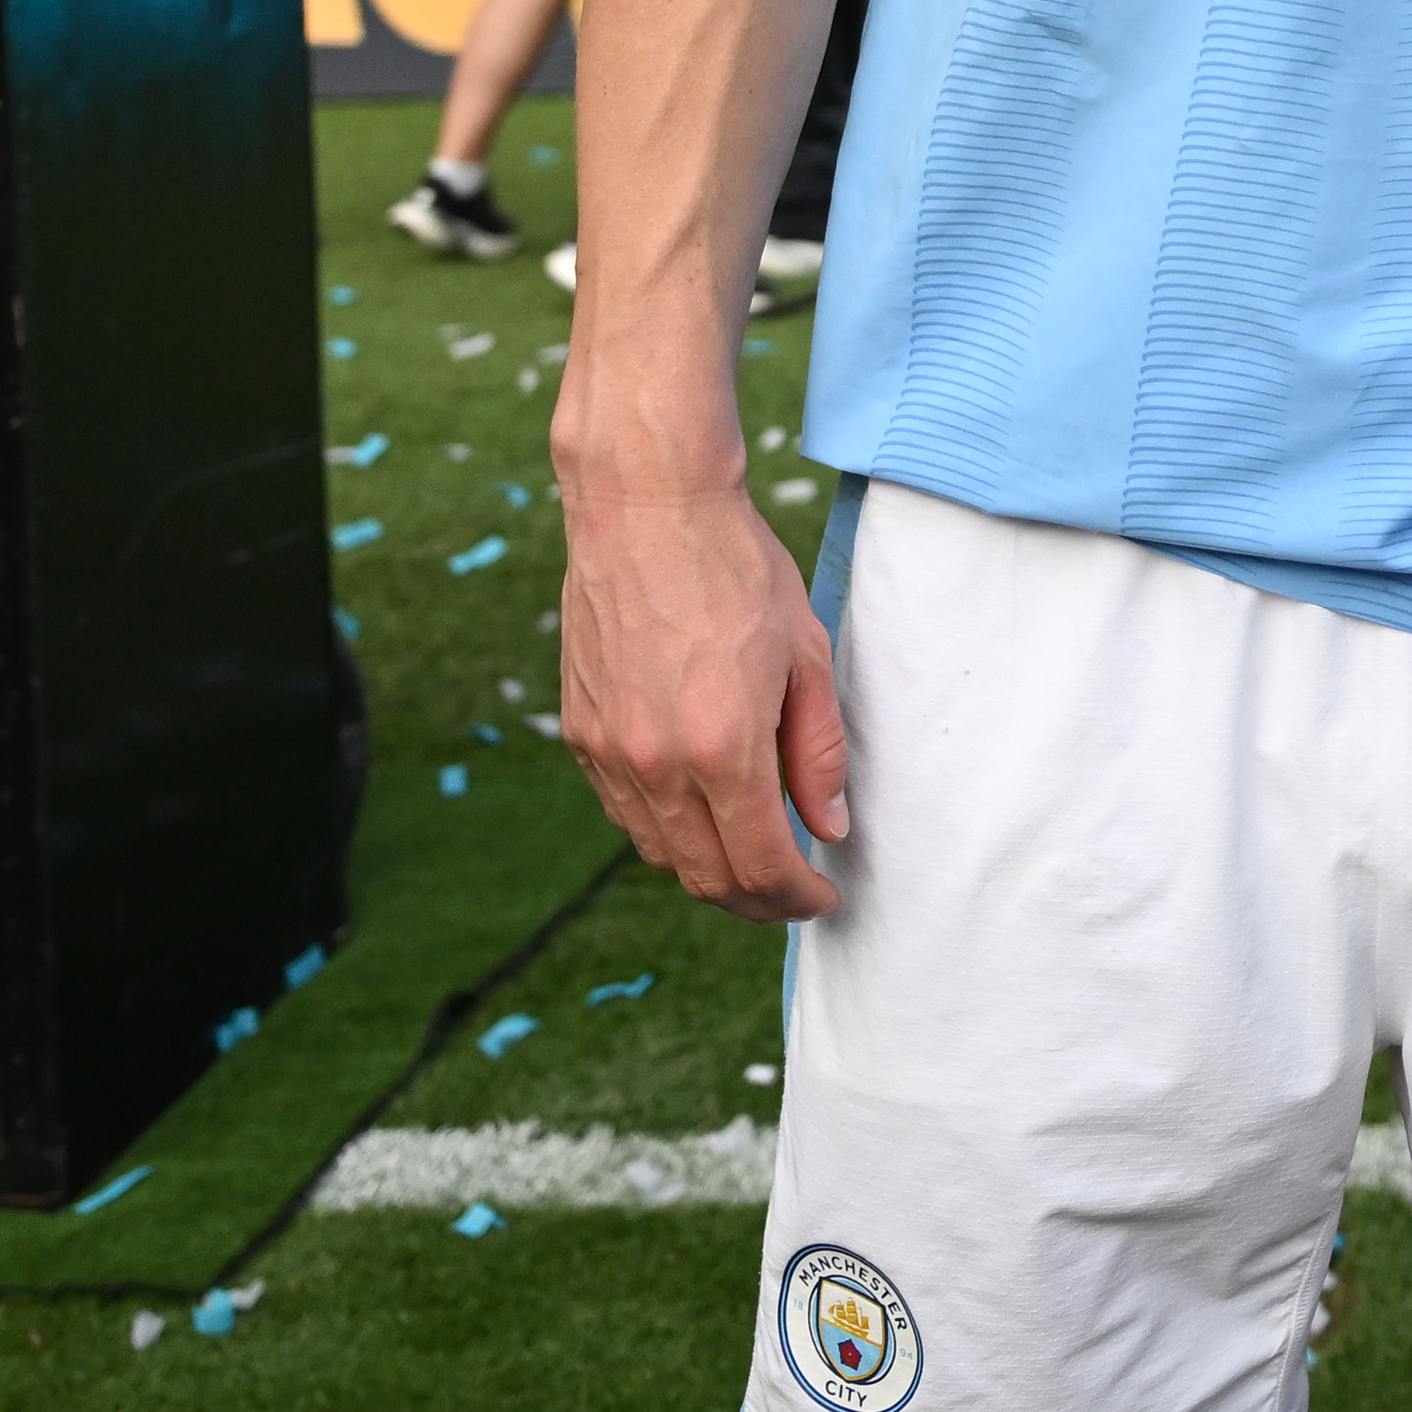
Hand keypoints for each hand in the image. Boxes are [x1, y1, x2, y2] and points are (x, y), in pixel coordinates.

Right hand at [558, 467, 849, 919]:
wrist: (646, 510)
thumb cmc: (738, 571)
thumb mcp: (806, 656)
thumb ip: (819, 752)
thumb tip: (830, 827)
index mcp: (722, 747)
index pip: (761, 866)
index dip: (798, 898)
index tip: (825, 897)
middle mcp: (656, 763)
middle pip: (706, 878)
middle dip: (758, 902)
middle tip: (795, 894)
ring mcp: (610, 752)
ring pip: (659, 854)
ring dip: (709, 874)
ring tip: (754, 861)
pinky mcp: (581, 733)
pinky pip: (624, 813)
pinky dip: (666, 833)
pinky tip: (702, 815)